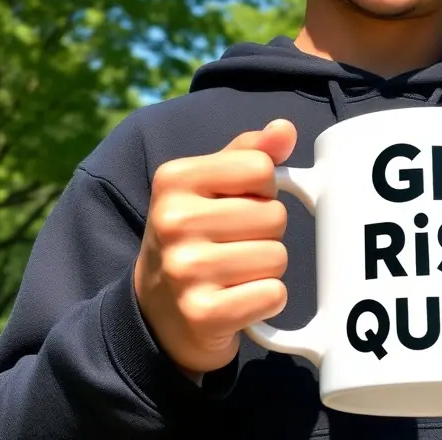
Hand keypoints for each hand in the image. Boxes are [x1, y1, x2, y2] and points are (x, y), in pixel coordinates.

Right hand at [134, 119, 296, 375]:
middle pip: (274, 215)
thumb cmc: (194, 236)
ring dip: (266, 268)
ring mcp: (185, 270)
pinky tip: (237, 299)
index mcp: (174, 178)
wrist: (157, 312)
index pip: (260, 168)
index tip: (237, 205)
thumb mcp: (208, 185)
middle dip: (266, 232)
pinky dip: (266, 300)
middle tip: (232, 244)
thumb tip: (285, 129)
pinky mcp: (203, 313)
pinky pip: (273, 294)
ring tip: (233, 272)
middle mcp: (173, 220)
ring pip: (277, 256)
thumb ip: (248, 152)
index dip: (262, 189)